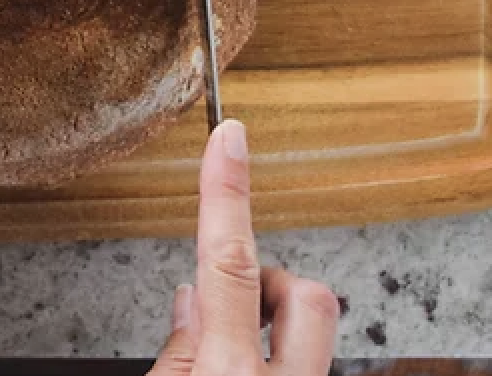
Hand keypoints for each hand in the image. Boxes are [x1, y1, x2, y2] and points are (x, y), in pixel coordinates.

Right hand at [152, 121, 339, 375]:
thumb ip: (176, 356)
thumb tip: (190, 306)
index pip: (229, 263)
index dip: (227, 192)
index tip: (229, 139)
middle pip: (306, 294)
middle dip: (273, 283)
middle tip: (231, 307)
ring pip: (315, 334)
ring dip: (271, 333)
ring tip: (228, 362)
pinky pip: (308, 363)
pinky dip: (276, 361)